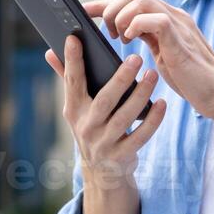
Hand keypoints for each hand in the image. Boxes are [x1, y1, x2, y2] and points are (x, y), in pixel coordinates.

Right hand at [44, 34, 166, 190]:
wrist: (102, 174)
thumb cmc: (92, 128)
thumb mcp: (77, 108)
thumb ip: (67, 79)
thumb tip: (49, 52)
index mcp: (74, 110)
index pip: (72, 82)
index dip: (72, 60)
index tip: (74, 38)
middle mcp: (86, 127)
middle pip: (104, 100)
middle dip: (120, 78)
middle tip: (135, 57)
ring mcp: (103, 143)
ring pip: (125, 117)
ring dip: (140, 95)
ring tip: (153, 74)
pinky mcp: (122, 156)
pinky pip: (140, 136)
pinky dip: (153, 120)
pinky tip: (163, 103)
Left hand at [84, 0, 213, 122]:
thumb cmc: (190, 81)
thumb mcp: (160, 54)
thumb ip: (145, 39)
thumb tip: (118, 34)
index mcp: (166, 19)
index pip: (132, 0)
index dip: (105, 3)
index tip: (83, 12)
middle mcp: (172, 16)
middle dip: (112, 7)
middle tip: (108, 33)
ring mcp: (178, 25)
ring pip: (142, 0)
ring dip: (121, 16)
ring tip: (118, 37)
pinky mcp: (181, 40)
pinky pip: (155, 19)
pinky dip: (136, 25)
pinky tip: (130, 40)